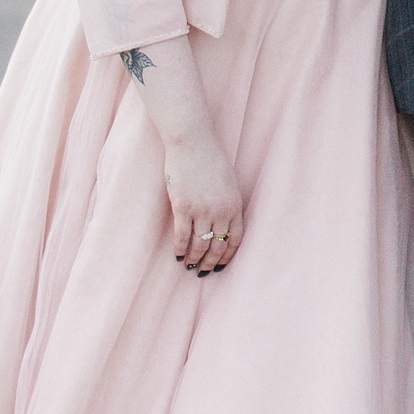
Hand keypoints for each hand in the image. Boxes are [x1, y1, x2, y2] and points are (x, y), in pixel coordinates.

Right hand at [163, 131, 244, 274]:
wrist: (192, 142)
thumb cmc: (209, 159)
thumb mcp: (229, 183)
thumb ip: (228, 204)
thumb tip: (222, 225)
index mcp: (235, 206)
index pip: (235, 240)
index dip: (227, 256)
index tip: (220, 265)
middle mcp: (221, 212)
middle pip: (217, 246)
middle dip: (210, 263)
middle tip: (203, 272)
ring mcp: (202, 210)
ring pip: (200, 245)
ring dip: (194, 259)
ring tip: (189, 267)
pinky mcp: (183, 207)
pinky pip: (182, 236)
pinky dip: (180, 249)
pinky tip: (178, 256)